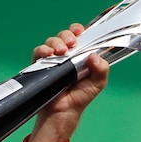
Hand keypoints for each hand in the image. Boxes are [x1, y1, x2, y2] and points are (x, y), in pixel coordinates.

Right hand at [28, 23, 109, 141]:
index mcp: (80, 55)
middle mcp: (66, 55)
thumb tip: (94, 56)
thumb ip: (102, 69)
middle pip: (64, 35)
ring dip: (56, 42)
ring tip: (60, 52)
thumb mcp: (98, 83)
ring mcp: (53, 59)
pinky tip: (48, 54)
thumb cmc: (80, 97)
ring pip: (52, 41)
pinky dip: (43, 50)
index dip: (77, 30)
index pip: (78, 36)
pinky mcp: (40, 65)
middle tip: (71, 43)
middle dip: (67, 35)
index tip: (79, 31)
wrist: (64, 111)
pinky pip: (39, 52)